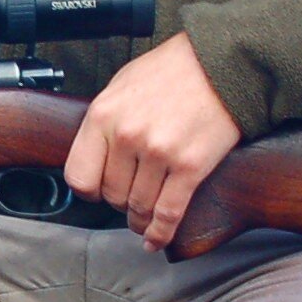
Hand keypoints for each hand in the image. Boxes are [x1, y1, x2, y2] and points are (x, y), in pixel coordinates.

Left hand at [63, 33, 242, 251]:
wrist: (222, 62)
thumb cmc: (173, 70)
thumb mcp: (122, 84)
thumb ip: (105, 121)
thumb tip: (95, 154)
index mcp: (103, 115)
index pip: (79, 176)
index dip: (89, 191)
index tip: (98, 193)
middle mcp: (127, 136)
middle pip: (111, 195)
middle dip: (120, 204)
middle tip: (130, 202)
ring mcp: (159, 153)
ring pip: (139, 207)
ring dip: (140, 221)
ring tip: (143, 222)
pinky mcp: (190, 166)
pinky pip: (168, 213)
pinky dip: (161, 233)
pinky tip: (156, 240)